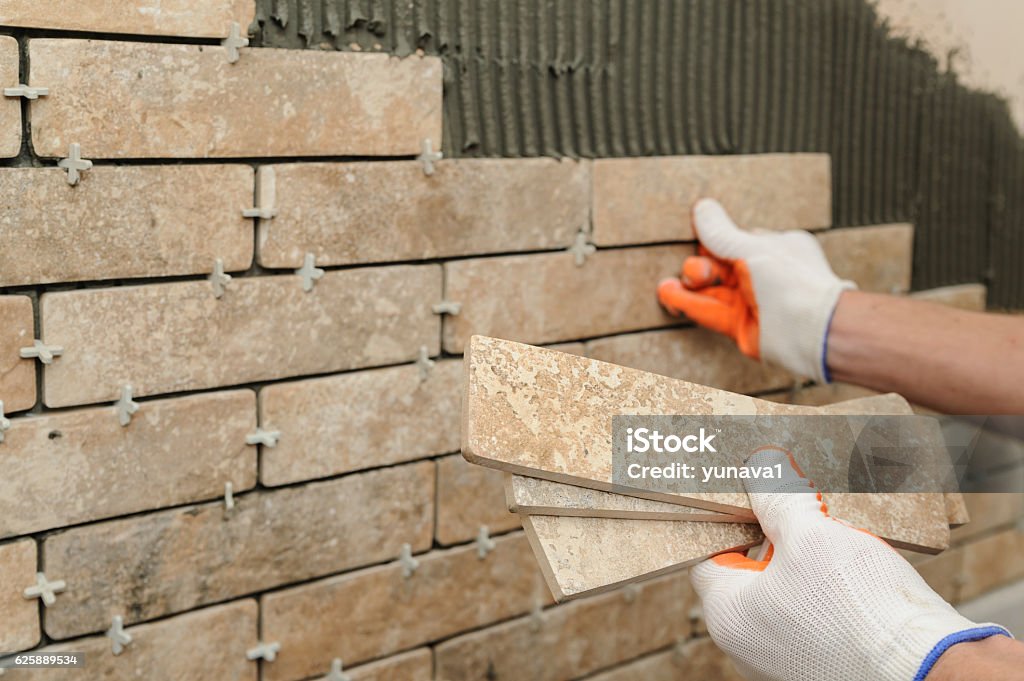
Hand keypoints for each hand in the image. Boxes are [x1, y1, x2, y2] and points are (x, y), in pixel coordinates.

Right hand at [657, 198, 855, 381]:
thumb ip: (721, 233)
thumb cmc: (791, 282)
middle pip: (721, 266)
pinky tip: (669, 296)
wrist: (812, 330)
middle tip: (698, 273)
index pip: (735, 239)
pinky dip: (690, 304)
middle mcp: (765, 274)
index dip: (713, 240)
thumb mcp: (751, 248)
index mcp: (775, 247)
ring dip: (689, 287)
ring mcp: (753, 301)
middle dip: (702, 266)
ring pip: (713, 290)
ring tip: (665, 286)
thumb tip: (702, 207)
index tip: (697, 238)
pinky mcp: (742, 326)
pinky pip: (711, 311)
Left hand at [691, 448, 1008, 680]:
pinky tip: (849, 567)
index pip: (707, 553)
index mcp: (728, 615)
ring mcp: (782, 659)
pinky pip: (809, 615)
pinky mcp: (818, 664)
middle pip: (745, 572)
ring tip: (828, 530)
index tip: (748, 493)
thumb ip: (778, 498)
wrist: (929, 672)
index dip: (728, 518)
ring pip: (781, 593)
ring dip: (801, 560)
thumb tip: (762, 464)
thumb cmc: (862, 609)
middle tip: (795, 503)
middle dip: (771, 535)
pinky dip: (822, 588)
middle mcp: (747, 644)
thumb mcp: (812, 535)